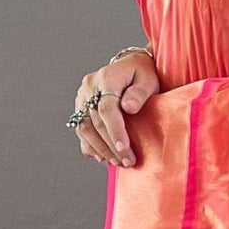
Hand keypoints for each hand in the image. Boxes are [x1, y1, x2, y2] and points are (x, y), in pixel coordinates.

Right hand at [72, 51, 160, 167]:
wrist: (130, 67)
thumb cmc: (142, 74)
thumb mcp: (148, 80)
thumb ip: (140, 93)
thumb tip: (129, 108)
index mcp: (107, 78)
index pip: (107, 109)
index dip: (115, 131)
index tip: (124, 149)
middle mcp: (90, 87)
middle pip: (95, 122)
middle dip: (111, 146)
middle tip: (127, 161)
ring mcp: (82, 97)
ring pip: (84, 128)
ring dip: (100, 149)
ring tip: (117, 161)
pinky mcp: (80, 106)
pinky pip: (80, 129)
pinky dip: (91, 145)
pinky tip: (103, 156)